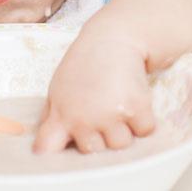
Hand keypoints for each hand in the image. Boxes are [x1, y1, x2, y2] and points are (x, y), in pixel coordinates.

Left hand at [33, 25, 155, 153]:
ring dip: (124, 128)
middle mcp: (83, 119)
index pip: (48, 148)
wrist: (113, 38)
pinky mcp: (136, 108)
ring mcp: (110, 115)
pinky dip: (144, 118)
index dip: (54, 152)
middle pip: (95, 150)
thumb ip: (53, 118)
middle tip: (102, 108)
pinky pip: (145, 130)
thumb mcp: (58, 88)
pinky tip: (133, 98)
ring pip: (121, 144)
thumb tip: (46, 145)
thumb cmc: (84, 64)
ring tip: (118, 102)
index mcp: (60, 114)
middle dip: (100, 134)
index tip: (64, 147)